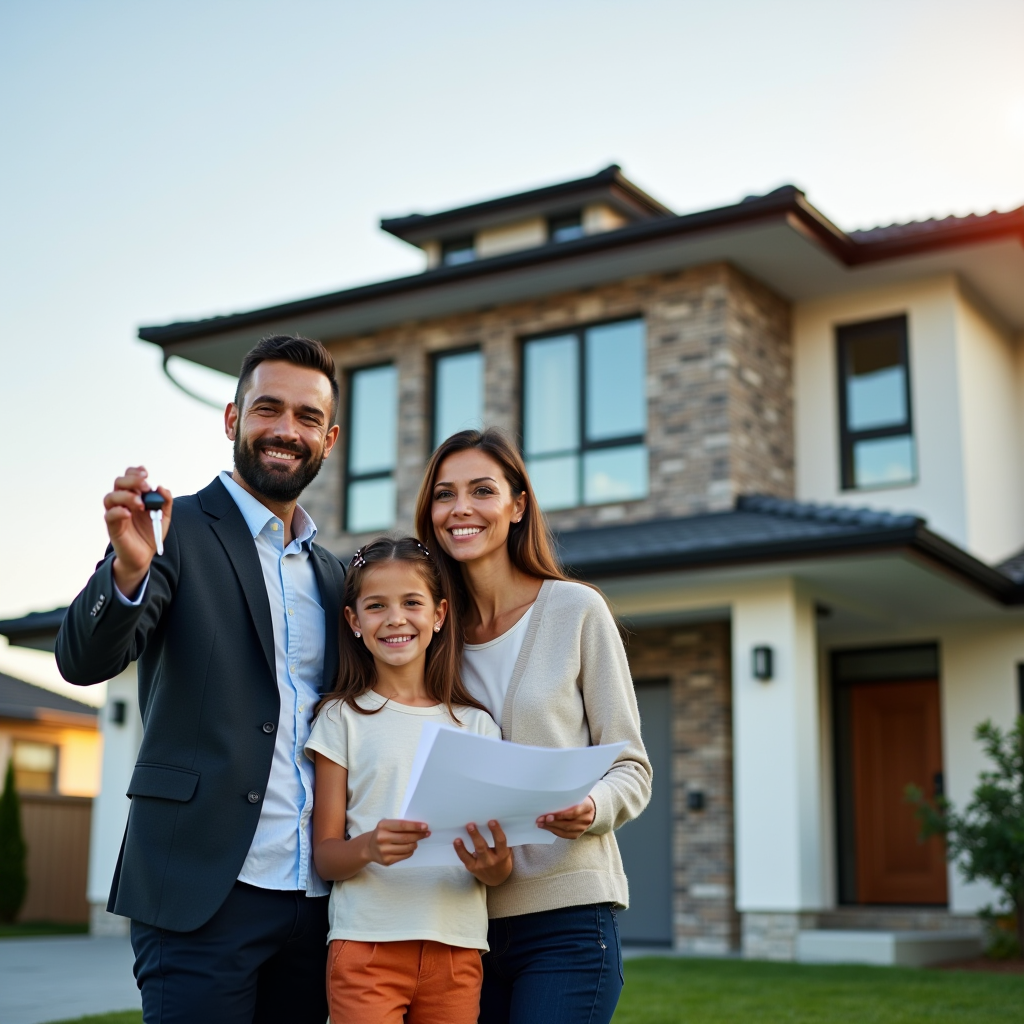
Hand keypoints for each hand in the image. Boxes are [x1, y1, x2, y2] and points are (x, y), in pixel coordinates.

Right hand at [103, 466, 172, 597]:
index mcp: (134, 496)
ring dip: (126, 496)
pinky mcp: (113, 527)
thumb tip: (161, 487)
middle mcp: (123, 502)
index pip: (129, 477)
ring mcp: (116, 514)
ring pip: (110, 497)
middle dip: (132, 481)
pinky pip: (109, 515)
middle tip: (145, 487)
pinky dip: (118, 511)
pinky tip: (129, 514)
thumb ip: (166, 502)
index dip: (135, 472)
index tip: (146, 473)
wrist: (145, 555)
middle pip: (118, 482)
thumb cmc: (151, 533)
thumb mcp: (164, 516)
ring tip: (140, 504)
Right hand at [365, 819, 429, 865]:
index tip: (425, 826)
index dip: (415, 826)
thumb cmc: (382, 833)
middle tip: (426, 833)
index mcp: (383, 826)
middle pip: (406, 838)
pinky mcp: (387, 861)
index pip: (402, 825)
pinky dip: (410, 851)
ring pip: (407, 848)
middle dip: (419, 835)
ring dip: (415, 844)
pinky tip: (410, 847)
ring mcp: (384, 851)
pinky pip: (405, 855)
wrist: (369, 848)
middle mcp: (382, 838)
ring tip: (416, 841)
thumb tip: (420, 827)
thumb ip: (400, 825)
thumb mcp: (387, 825)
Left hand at [454, 820, 512, 884]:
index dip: (496, 831)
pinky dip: (460, 849)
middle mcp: (491, 861)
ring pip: (474, 852)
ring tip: (464, 830)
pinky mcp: (472, 867)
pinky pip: (464, 858)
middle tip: (471, 824)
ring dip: (468, 840)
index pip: (500, 842)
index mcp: (502, 855)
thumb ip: (501, 841)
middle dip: (476, 835)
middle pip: (483, 847)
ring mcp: (481, 865)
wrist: (497, 879)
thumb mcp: (506, 852)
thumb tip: (495, 822)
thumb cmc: (502, 860)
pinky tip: (456, 841)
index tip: (491, 821)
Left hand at [537, 796, 595, 839]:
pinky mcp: (577, 834)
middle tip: (541, 819)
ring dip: (551, 827)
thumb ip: (566, 799)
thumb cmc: (578, 800)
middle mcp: (587, 819)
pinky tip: (547, 827)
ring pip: (565, 830)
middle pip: (568, 823)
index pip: (574, 812)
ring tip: (541, 824)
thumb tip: (548, 803)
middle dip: (552, 822)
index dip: (561, 815)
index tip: (549, 815)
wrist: (589, 810)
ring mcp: (583, 828)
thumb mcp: (576, 796)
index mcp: (587, 806)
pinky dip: (555, 831)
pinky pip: (565, 835)